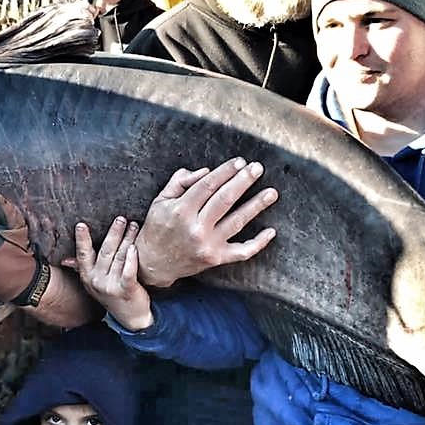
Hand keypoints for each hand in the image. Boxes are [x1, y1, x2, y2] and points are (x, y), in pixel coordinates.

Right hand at [73, 217, 151, 330]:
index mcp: (87, 276)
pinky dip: (132, 258)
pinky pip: (129, 271)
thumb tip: (65, 259)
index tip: (81, 225)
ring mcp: (110, 286)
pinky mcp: (126, 290)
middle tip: (121, 218)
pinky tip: (135, 247)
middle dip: (114, 233)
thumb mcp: (95, 283)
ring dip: (127, 239)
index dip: (82, 240)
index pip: (83, 255)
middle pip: (105, 251)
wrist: (131, 317)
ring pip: (119, 257)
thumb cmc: (114, 294)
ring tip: (134, 226)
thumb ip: (83, 268)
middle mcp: (96, 281)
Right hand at [135, 157, 278, 287]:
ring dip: (256, 206)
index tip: (239, 162)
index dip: (225, 171)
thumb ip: (180, 182)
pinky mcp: (216, 259)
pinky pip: (242, 252)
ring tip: (272, 193)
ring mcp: (208, 245)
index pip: (207, 185)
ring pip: (237, 222)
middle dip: (243, 182)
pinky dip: (258, 243)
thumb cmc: (157, 228)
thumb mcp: (161, 200)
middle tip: (257, 168)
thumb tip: (206, 171)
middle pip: (225, 200)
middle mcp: (195, 228)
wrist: (153, 263)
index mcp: (180, 211)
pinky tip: (271, 231)